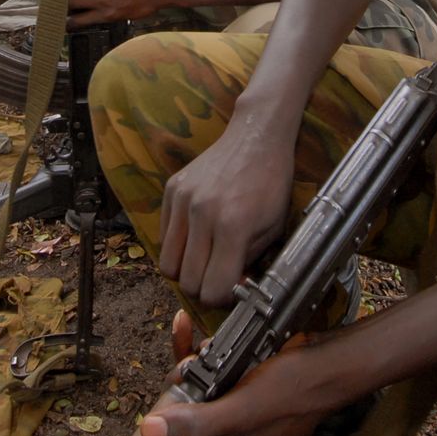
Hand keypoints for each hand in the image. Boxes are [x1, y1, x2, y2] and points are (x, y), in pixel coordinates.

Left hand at [123, 331, 339, 435]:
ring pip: (199, 390)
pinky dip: (202, 353)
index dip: (169, 422)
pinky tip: (192, 331)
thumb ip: (197, 424)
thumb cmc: (295, 390)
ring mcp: (238, 412)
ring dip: (190, 364)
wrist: (331, 362)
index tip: (159, 398)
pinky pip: (214, 374)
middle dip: (180, 383)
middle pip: (188, 414)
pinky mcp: (244, 389)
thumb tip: (152, 433)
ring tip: (191, 340)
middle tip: (186, 360)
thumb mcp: (242, 408)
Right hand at [159, 123, 293, 306]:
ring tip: (204, 258)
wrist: (256, 137)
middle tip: (217, 276)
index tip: (230, 290)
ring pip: (167, 263)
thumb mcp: (273, 229)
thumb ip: (248, 262)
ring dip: (185, 269)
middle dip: (202, 288)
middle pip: (186, 281)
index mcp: (234, 227)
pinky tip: (197, 234)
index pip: (212, 290)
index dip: (221, 299)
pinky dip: (177, 245)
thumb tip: (229, 289)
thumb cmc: (271, 184)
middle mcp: (202, 214)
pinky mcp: (171, 189)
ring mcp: (183, 200)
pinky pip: (163, 236)